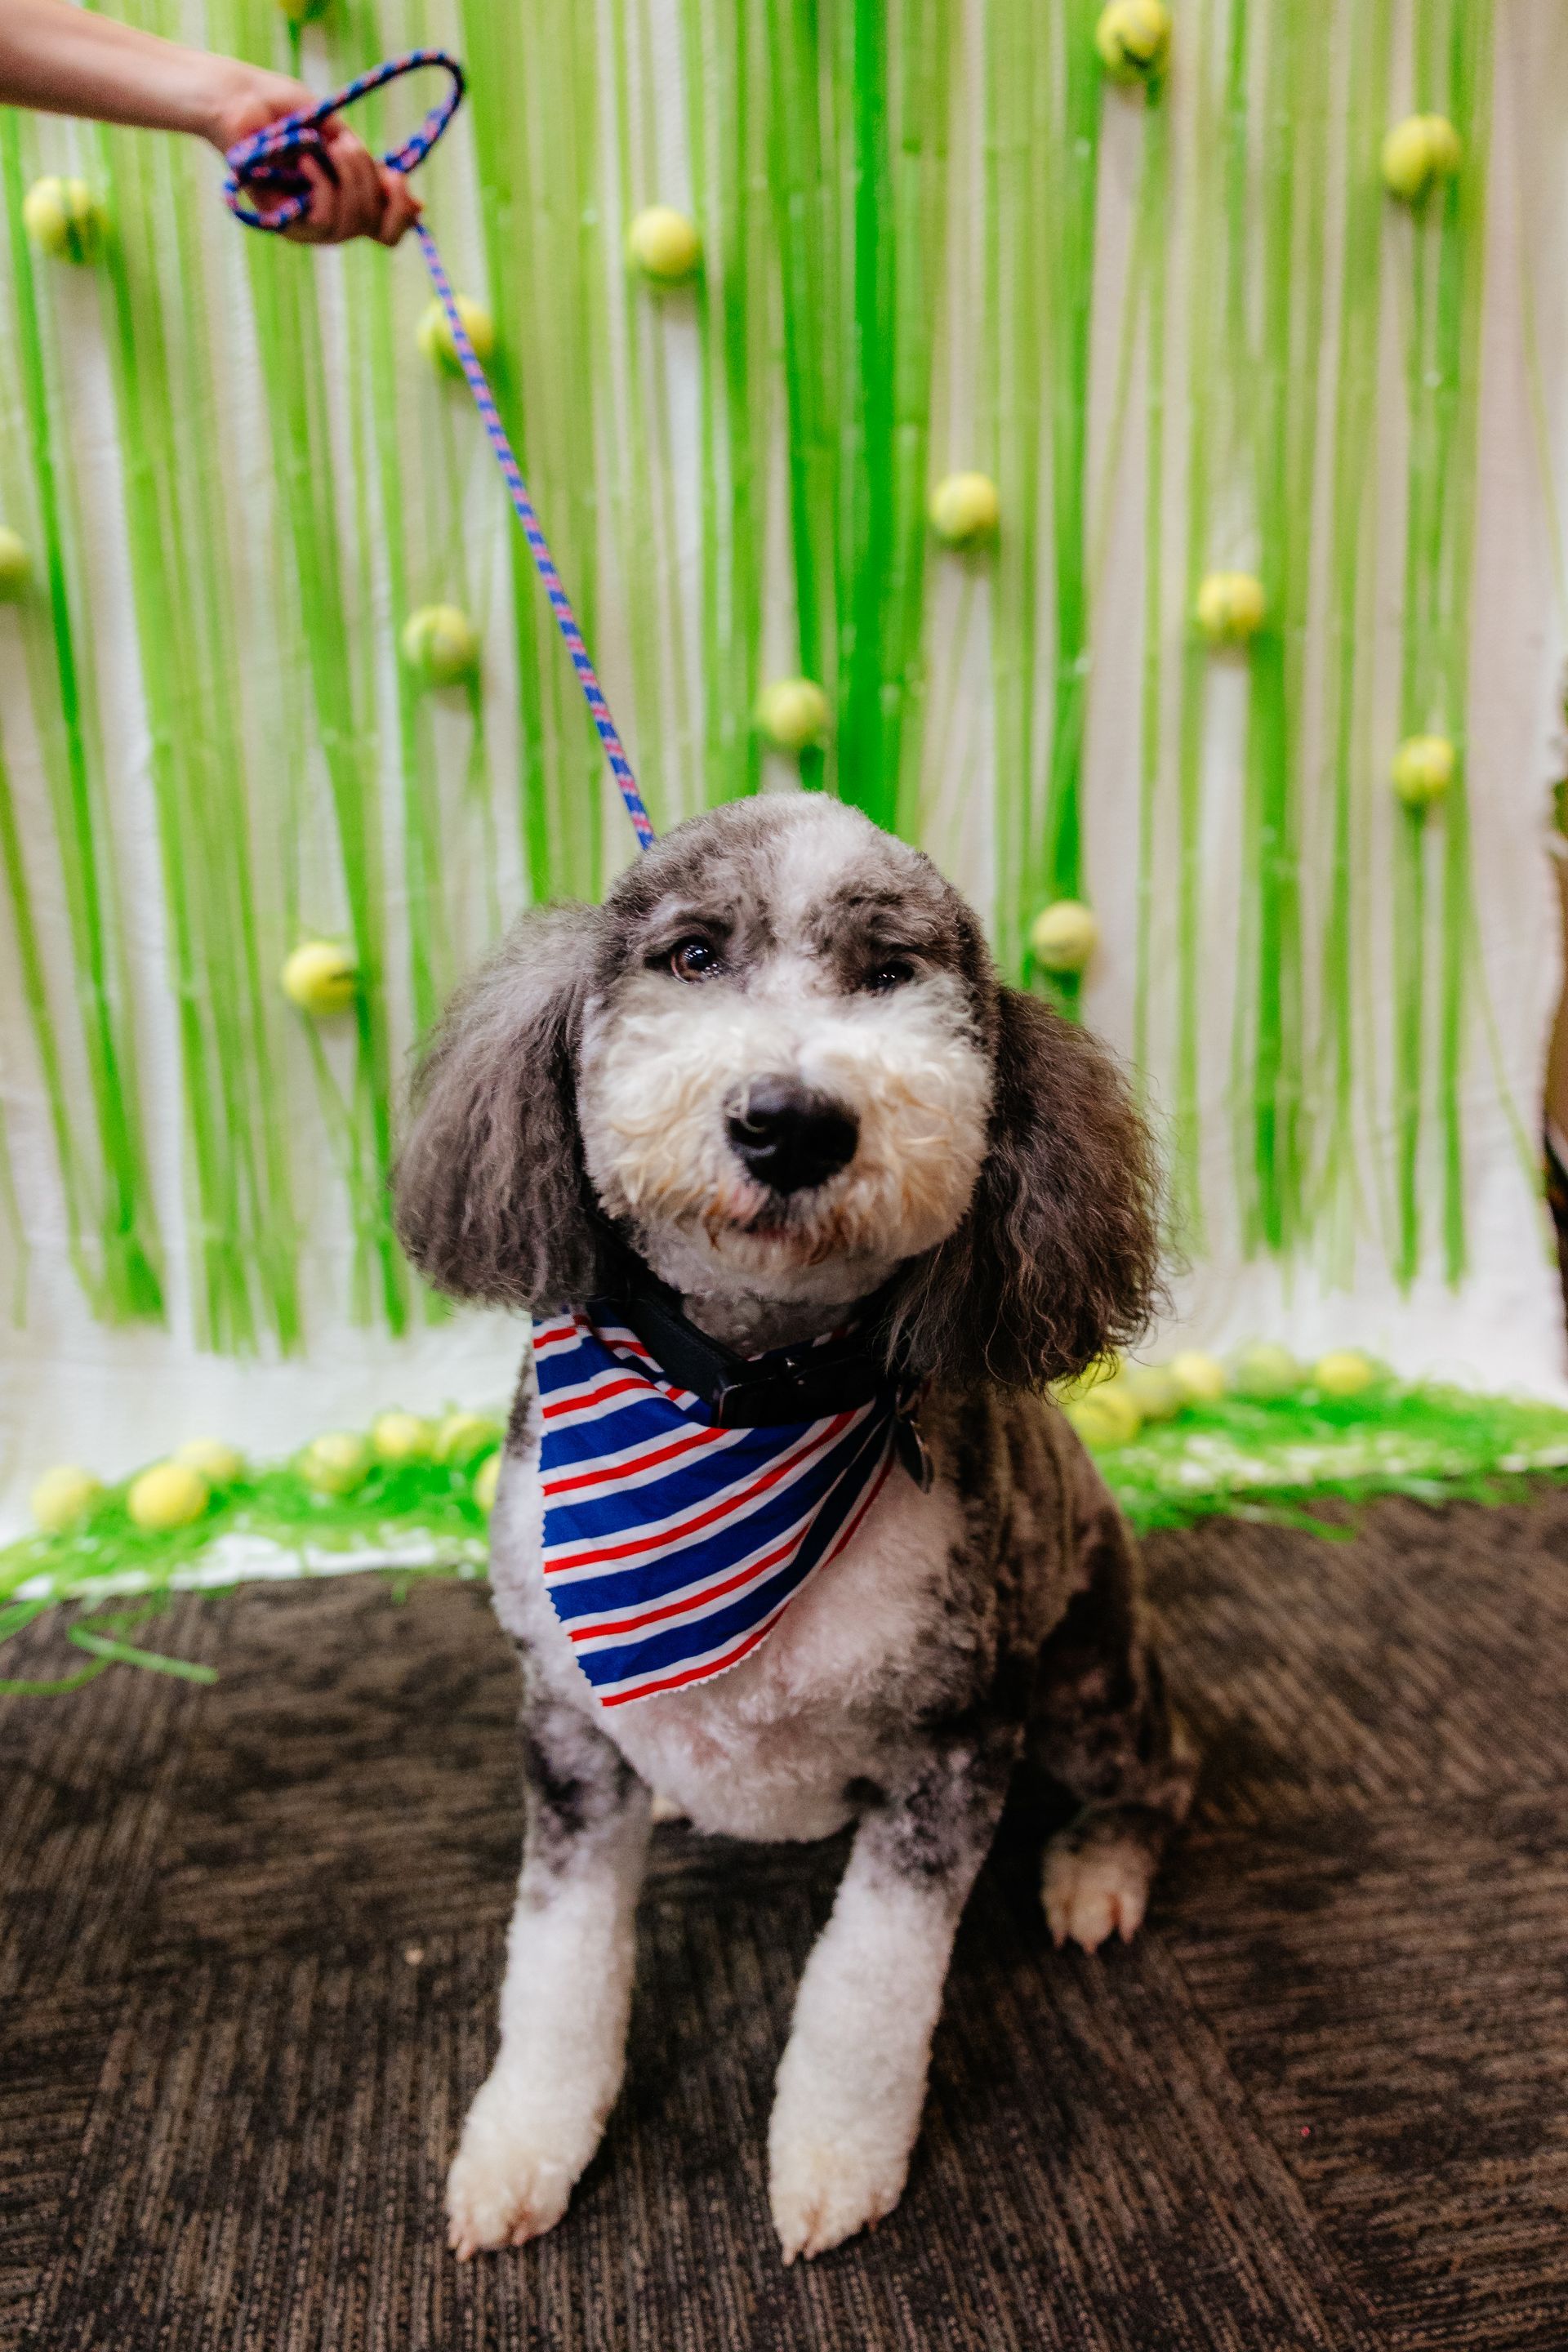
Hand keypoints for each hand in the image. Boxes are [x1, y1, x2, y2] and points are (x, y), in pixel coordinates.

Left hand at [203, 63, 421, 247]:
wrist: (239, 101)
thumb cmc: (287, 112)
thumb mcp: (341, 137)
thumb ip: (374, 171)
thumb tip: (421, 210)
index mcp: (347, 200)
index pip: (387, 232)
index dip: (401, 212)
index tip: (396, 177)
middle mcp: (329, 220)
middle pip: (373, 226)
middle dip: (370, 182)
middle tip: (347, 145)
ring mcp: (306, 226)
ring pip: (351, 227)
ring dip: (350, 182)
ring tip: (332, 147)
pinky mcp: (284, 224)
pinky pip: (322, 221)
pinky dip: (322, 187)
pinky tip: (306, 161)